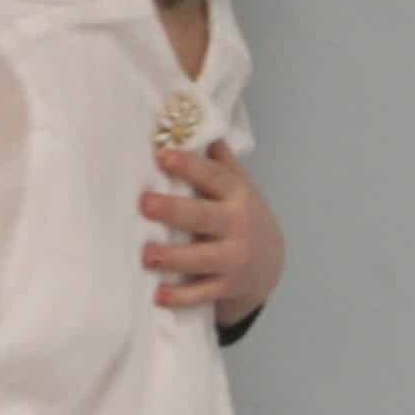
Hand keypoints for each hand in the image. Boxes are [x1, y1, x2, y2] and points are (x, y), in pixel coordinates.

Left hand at [140, 140, 284, 325]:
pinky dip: (180, 296)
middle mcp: (237, 224)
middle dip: (173, 210)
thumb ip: (217, 159)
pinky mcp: (226, 286)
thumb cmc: (239, 214)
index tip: (163, 156)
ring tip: (147, 254)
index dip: (189, 166)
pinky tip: (158, 295)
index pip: (212, 176)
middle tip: (145, 203)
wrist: (269, 263)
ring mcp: (233, 258)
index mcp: (237, 194)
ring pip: (200, 258)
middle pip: (202, 216)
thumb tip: (193, 118)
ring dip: (172, 257)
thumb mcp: (237, 185)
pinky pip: (201, 293)